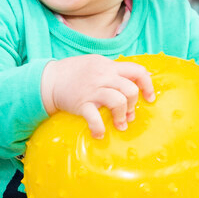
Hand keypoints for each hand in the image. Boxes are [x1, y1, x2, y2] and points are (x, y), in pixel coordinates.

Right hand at [40, 55, 154, 137]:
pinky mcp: (81, 104)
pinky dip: (99, 128)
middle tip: (128, 115)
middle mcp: (102, 76)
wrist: (48, 80)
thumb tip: (136, 80)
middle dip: (133, 105)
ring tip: (119, 125)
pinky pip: (95, 118)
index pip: (137, 70)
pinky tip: (99, 133)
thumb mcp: (95, 64)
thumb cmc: (73, 73)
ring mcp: (92, 90)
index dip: (148, 85)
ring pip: (118, 101)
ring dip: (122, 116)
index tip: (149, 98)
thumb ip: (113, 70)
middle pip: (130, 89)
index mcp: (108, 66)